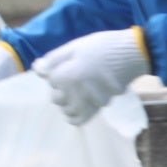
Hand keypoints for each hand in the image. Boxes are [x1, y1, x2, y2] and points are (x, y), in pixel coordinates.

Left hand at [35, 28, 150, 126]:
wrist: (130, 55)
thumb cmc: (102, 47)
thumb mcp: (75, 47)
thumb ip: (54, 59)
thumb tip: (36, 69)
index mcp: (65, 75)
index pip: (50, 80)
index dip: (57, 72)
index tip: (67, 65)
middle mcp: (73, 92)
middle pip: (56, 98)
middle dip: (61, 89)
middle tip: (74, 77)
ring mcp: (86, 102)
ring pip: (66, 110)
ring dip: (68, 102)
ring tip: (78, 91)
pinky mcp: (98, 107)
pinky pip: (79, 119)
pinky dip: (75, 115)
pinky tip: (79, 105)